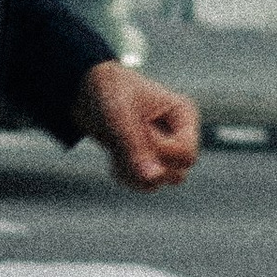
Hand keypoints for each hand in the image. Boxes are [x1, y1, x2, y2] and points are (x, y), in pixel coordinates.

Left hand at [79, 60, 198, 187]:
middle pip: (178, 174)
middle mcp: (179, 134)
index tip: (138, 131)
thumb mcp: (120, 116)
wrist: (90, 91)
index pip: (187, 154)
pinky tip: (114, 158)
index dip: (161, 152)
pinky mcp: (150, 161)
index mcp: (183, 114)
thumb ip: (136, 147)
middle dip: (147, 164)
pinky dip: (127, 176)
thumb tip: (152, 178)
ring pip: (161, 181)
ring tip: (115, 150)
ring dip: (134, 173)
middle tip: (123, 144)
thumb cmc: (110, 93)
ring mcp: (166, 150)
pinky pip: (146, 184)